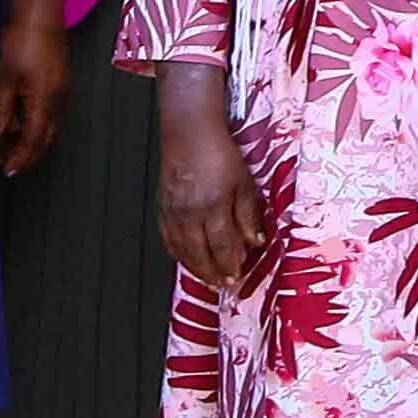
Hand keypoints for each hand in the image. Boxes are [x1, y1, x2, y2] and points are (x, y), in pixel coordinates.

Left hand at [0, 0, 70, 175]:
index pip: (34, 140)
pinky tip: (15, 117)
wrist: (41, 3)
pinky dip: (31, 121)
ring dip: (28, 138)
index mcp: (47, 99)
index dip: (19, 158)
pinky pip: (47, 110)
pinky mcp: (56, 77)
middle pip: (45, 137)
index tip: (4, 170)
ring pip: (46, 124)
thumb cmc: (24, 34)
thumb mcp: (4, 73)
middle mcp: (58, 97)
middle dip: (26, 153)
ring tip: (5, 144)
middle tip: (4, 163)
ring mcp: (60, 87)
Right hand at [153, 64, 268, 290]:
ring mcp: (173, 211)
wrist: (189, 132)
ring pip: (181, 249)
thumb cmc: (220, 153)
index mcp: (214, 205)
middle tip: (222, 285)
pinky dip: (176, 253)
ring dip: (194, 268)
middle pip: (200, 253)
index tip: (236, 276)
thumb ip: (249, 214)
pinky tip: (185, 259)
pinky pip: (167, 237)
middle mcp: (190, 212)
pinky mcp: (162, 206)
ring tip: (207, 279)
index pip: (222, 245)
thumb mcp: (245, 182)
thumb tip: (256, 241)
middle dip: (212, 273)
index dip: (229, 264)